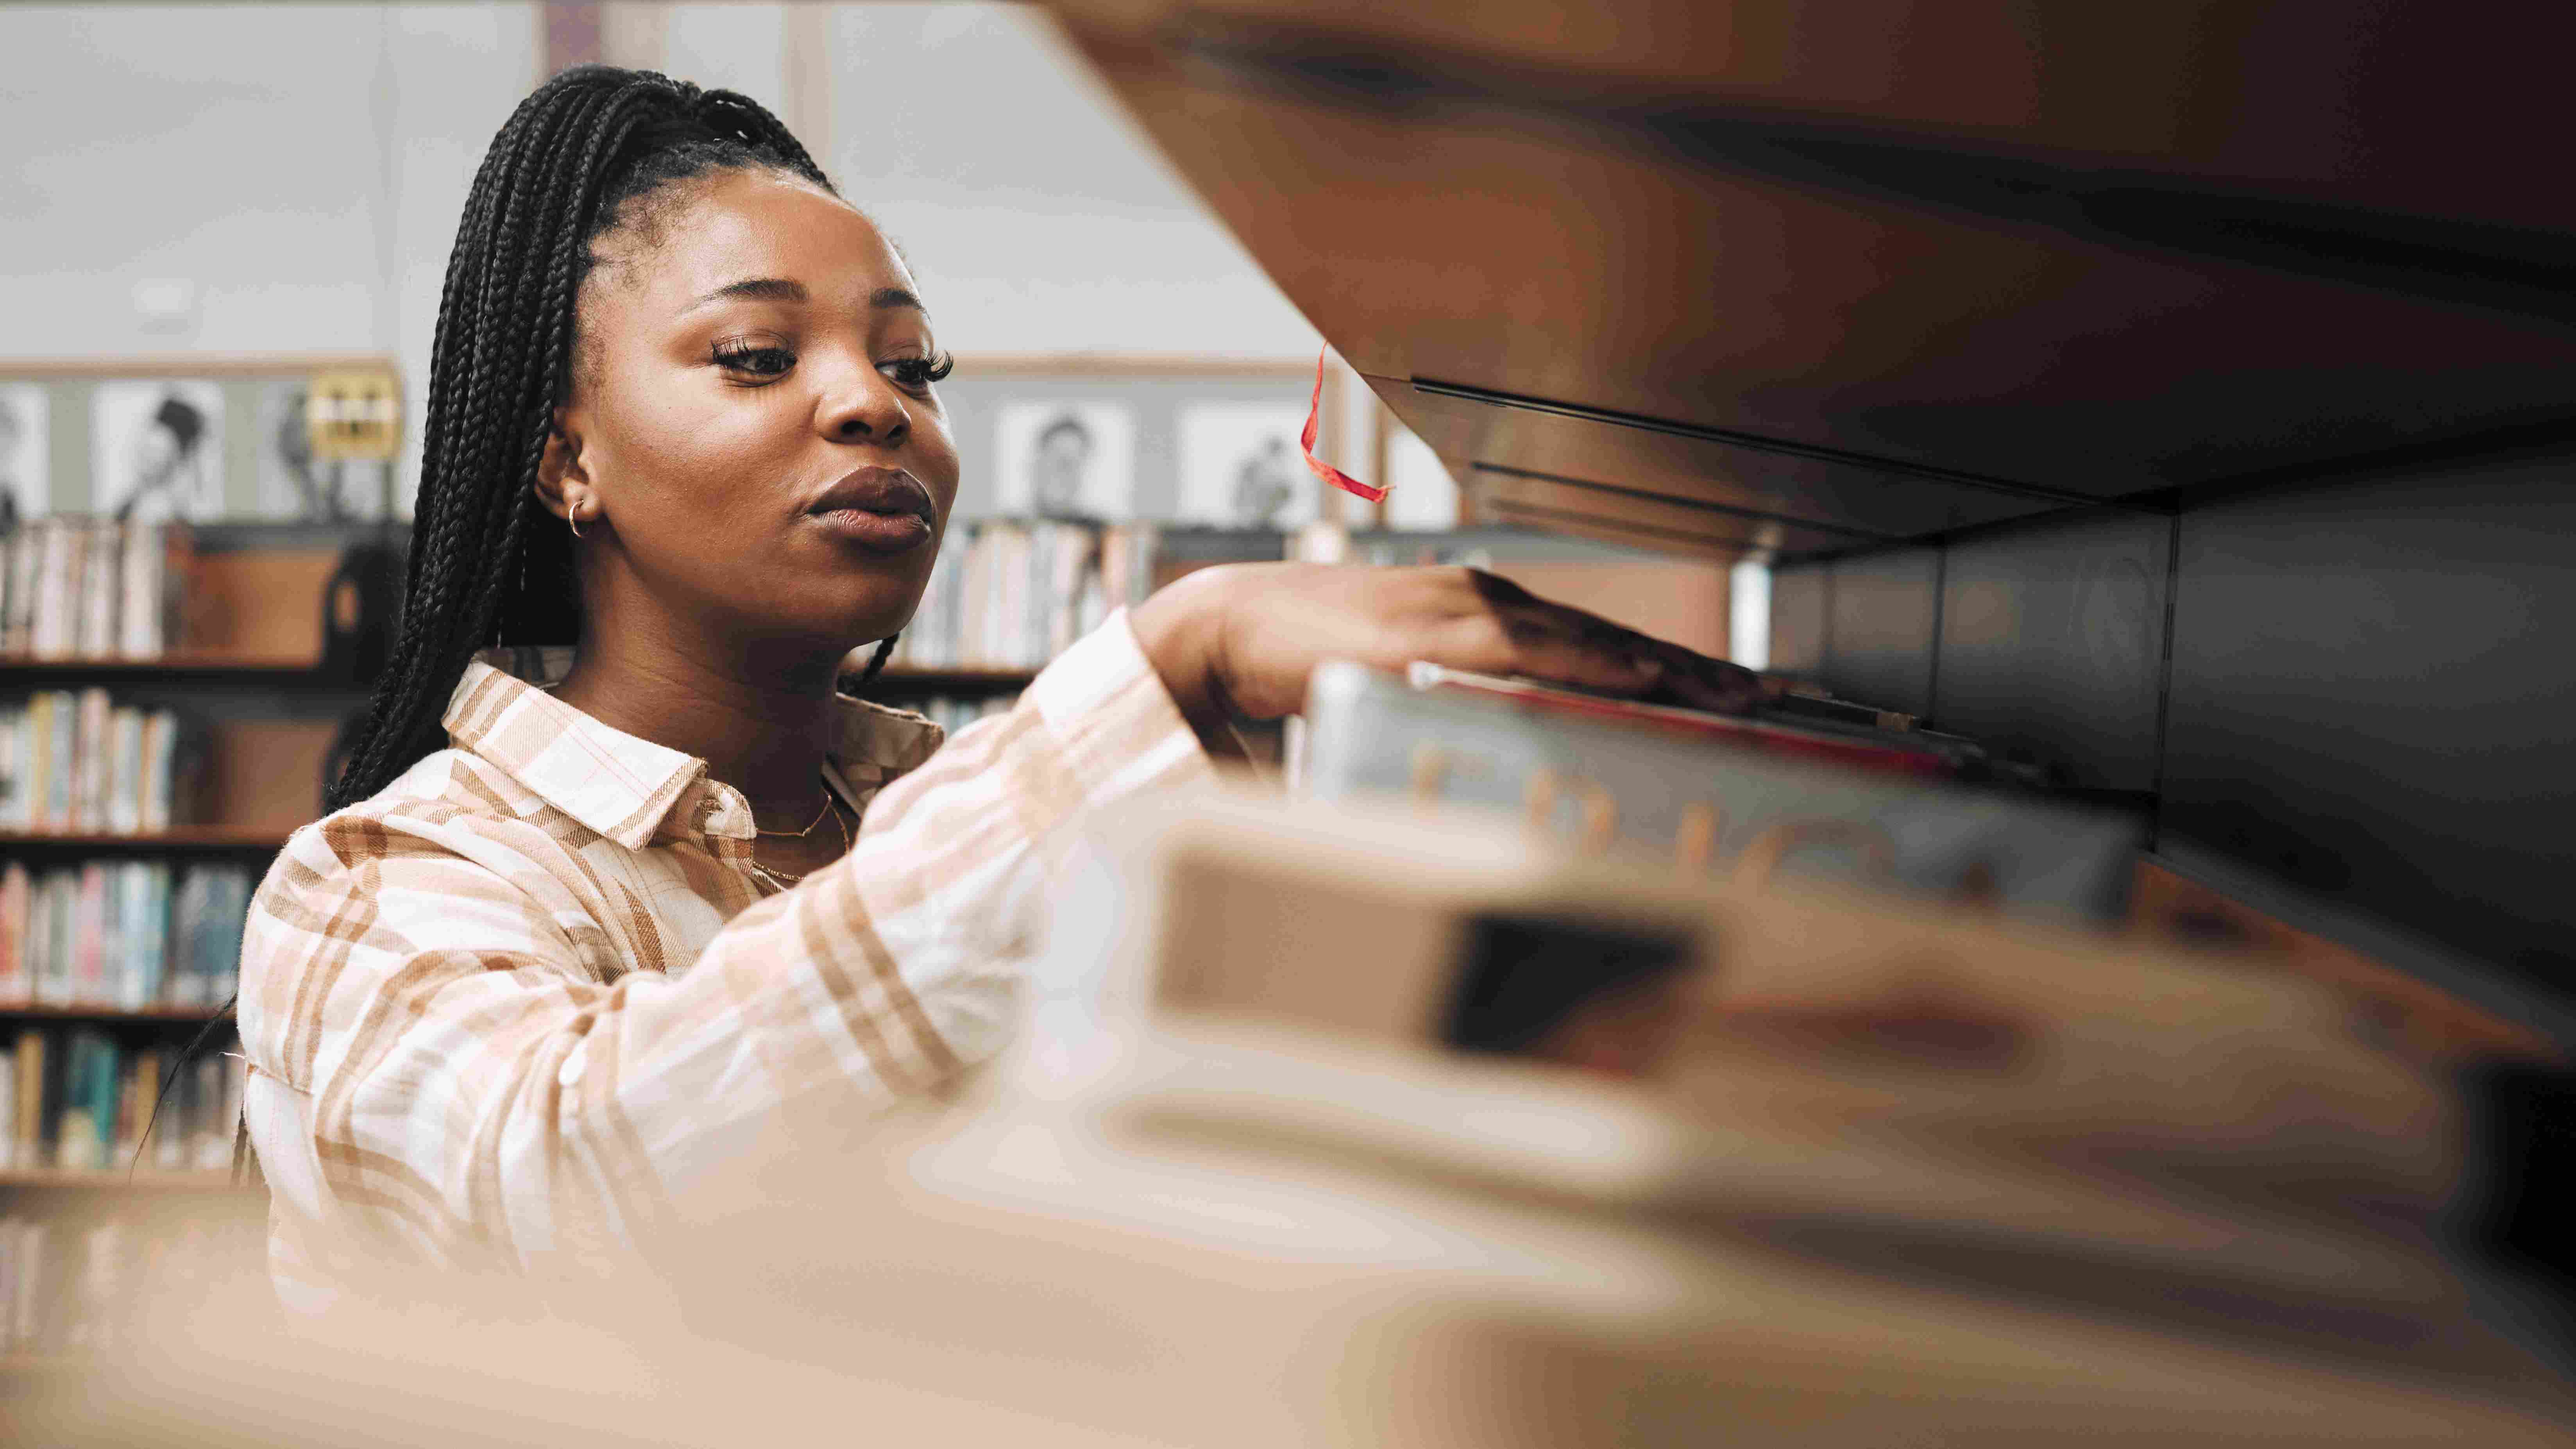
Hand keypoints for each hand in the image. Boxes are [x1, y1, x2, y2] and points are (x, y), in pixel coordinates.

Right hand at [1129, 563, 1762, 742]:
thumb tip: (1521, 757)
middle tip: (1772, 699)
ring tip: (1729, 696)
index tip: (1742, 695)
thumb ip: (1468, 705)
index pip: (1602, 647)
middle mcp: (1488, 600)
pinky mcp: (1427, 628)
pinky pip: (1524, 649)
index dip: (1676, 670)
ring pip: (1584, 641)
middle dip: (1696, 671)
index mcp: (1490, 616)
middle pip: (1612, 640)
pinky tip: (1635, 675)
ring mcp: (1459, 609)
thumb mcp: (1414, 684)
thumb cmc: (1318, 661)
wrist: (1230, 628)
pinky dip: (1586, 661)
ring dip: (1662, 668)